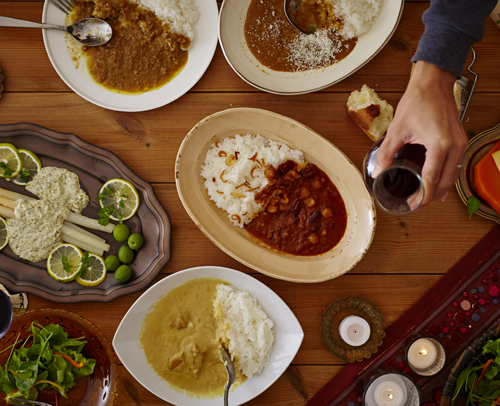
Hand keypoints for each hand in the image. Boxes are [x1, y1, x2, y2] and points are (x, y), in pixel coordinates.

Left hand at [372, 61, 467, 206]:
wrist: (433, 83)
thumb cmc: (418, 100)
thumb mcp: (397, 129)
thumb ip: (386, 152)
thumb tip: (378, 170)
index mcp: (439, 144)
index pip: (431, 179)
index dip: (422, 196)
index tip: (412, 205)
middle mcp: (454, 146)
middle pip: (445, 182)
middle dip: (431, 196)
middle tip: (415, 204)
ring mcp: (460, 143)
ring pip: (453, 176)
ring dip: (440, 189)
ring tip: (424, 197)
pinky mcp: (460, 140)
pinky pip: (455, 165)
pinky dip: (446, 177)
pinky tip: (438, 184)